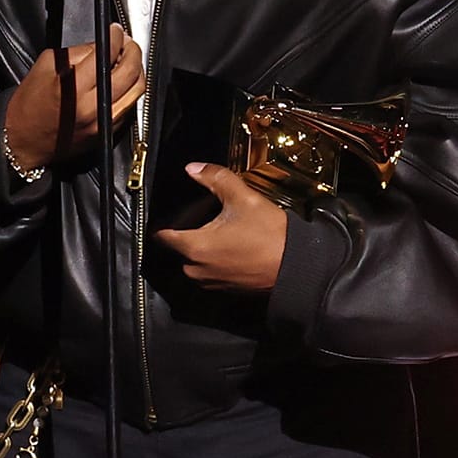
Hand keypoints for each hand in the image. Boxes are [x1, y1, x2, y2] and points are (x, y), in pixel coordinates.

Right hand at [3, 24, 143, 169]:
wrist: (23, 140)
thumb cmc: (29, 104)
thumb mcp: (45, 66)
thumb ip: (77, 53)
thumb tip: (101, 44)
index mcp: (75, 87)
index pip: (107, 53)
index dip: (115, 37)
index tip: (116, 30)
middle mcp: (93, 106)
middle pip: (130, 71)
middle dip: (132, 50)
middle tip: (127, 42)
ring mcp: (104, 122)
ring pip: (137, 90)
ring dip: (137, 70)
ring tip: (128, 60)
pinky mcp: (108, 132)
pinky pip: (130, 106)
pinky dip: (130, 89)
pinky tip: (122, 81)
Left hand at [154, 163, 287, 291]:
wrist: (296, 266)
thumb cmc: (271, 236)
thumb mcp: (243, 198)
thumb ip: (216, 178)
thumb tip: (194, 168)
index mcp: (194, 247)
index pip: (161, 235)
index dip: (163, 220)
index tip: (172, 212)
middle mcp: (196, 269)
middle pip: (179, 246)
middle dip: (189, 231)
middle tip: (208, 216)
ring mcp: (210, 282)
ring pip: (195, 259)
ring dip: (203, 245)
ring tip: (224, 230)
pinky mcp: (223, 289)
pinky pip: (210, 270)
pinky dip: (216, 258)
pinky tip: (235, 245)